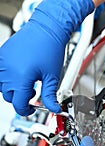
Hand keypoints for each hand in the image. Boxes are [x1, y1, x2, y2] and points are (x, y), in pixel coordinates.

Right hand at [0, 0, 94, 115]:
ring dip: (13, 89)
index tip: (32, 109)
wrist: (47, 29)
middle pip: (9, 97)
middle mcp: (8, 72)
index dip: (27, 110)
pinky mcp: (1, 56)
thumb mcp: (52, 77)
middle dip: (21, 98)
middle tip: (34, 94)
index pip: (18, 104)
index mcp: (21, 79)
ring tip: (28, 82)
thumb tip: (54, 109)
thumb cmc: (50, 49)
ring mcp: (2, 63)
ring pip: (2, 86)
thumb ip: (50, 96)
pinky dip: (7, 78)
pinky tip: (21, 73)